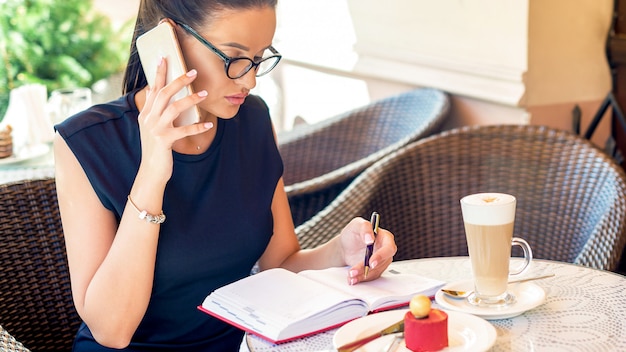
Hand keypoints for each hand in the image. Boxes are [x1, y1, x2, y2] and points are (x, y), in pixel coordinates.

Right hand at [137, 57, 212, 182]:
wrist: (151, 172)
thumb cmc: (156, 149)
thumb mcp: (153, 128)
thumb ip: (157, 113)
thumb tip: (162, 96)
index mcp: (146, 114)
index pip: (153, 89)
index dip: (159, 73)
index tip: (165, 58)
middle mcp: (148, 119)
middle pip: (164, 94)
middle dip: (178, 81)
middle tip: (193, 72)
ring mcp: (155, 129)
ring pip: (174, 108)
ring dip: (190, 100)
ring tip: (205, 94)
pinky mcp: (164, 141)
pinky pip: (184, 130)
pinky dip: (197, 127)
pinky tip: (209, 124)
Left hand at [340, 217, 396, 283]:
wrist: (345, 246)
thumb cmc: (353, 233)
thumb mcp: (357, 225)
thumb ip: (365, 228)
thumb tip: (370, 238)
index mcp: (385, 238)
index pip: (389, 248)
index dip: (381, 256)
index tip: (371, 262)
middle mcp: (385, 251)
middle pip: (381, 263)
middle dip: (367, 268)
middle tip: (354, 271)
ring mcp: (381, 262)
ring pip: (374, 272)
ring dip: (362, 275)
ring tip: (350, 274)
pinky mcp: (375, 270)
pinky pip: (370, 277)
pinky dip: (360, 279)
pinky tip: (352, 278)